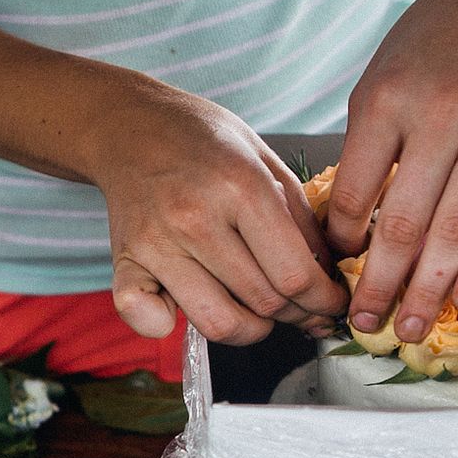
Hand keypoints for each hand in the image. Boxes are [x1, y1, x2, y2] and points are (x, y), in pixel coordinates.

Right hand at [90, 91, 343, 345]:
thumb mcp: (265, 160)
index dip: (324, 300)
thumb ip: (299, 218)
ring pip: (218, 323)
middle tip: (306, 310)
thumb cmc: (203, 141)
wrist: (131, 127)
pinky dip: (167, 326)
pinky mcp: (125, 261)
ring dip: (250, 330)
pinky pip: (146, 319)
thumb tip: (326, 275)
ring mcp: (157, 243)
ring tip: (260, 315)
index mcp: (240, 186)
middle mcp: (195, 218)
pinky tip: (185, 313)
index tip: (332, 304)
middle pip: (263, 302)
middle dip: (296, 315)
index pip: (295, 274)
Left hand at [328, 0, 457, 343]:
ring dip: (430, 290)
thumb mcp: (379, 80)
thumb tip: (347, 228)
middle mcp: (442, 118)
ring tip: (408, 328)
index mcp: (387, 101)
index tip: (334, 271)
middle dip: (381, 284)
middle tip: (364, 327)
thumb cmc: (435, 39)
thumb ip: (366, 150)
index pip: (354, 193)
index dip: (340, 243)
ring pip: (456, 231)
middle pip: (405, 224)